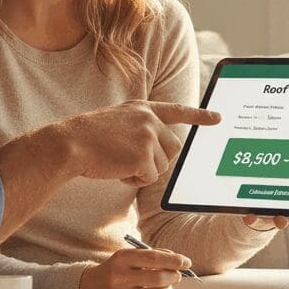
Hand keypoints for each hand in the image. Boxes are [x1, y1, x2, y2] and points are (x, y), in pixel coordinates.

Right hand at [58, 100, 219, 186]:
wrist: (70, 143)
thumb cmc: (89, 138)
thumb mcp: (119, 122)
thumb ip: (142, 128)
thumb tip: (163, 149)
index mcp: (143, 108)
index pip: (177, 111)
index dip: (199, 116)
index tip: (218, 118)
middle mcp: (150, 119)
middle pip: (173, 149)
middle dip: (157, 160)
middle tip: (131, 160)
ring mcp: (148, 136)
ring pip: (162, 166)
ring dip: (143, 171)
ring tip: (118, 161)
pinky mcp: (144, 155)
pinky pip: (150, 178)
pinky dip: (134, 180)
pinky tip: (117, 169)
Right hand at [78, 248, 189, 288]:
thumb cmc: (115, 270)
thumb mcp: (128, 257)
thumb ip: (152, 255)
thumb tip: (177, 260)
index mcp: (121, 259)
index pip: (154, 257)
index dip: (174, 260)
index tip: (186, 262)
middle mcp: (119, 277)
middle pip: (159, 278)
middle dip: (174, 276)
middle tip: (176, 275)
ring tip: (165, 286)